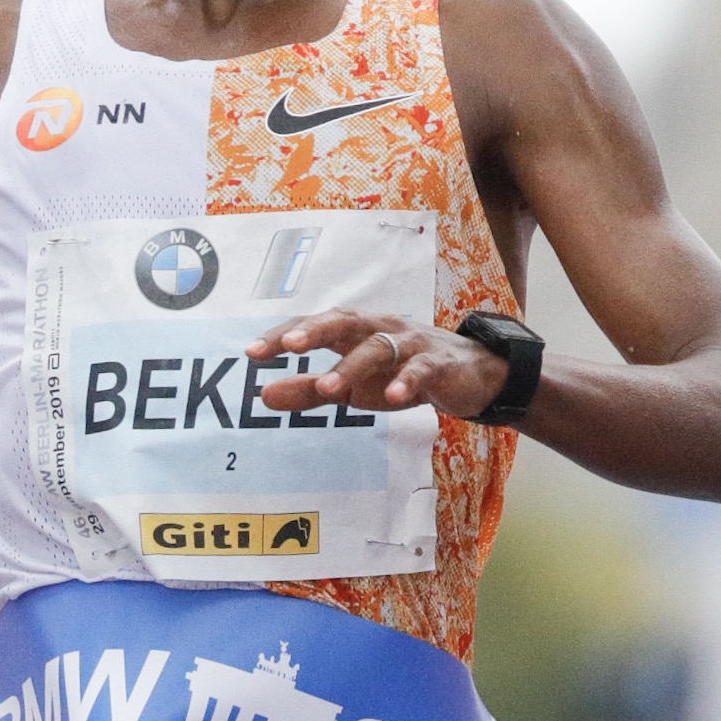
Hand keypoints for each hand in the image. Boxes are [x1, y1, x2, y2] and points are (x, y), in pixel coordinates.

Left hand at [241, 309, 511, 420]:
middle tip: (287, 346)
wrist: (468, 376)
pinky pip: (420, 369)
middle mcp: (379, 329)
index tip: (252, 353)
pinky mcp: (438, 364)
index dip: (283, 336)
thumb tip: (263, 395)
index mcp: (354, 331)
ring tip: (329, 388)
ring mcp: (410, 343)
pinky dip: (406, 381)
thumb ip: (309, 390)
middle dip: (314, 332)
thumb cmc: (400, 375)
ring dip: (352, 365)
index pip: (313, 326)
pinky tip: (393, 398)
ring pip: (378, 347)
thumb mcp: (352, 387)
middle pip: (343, 322)